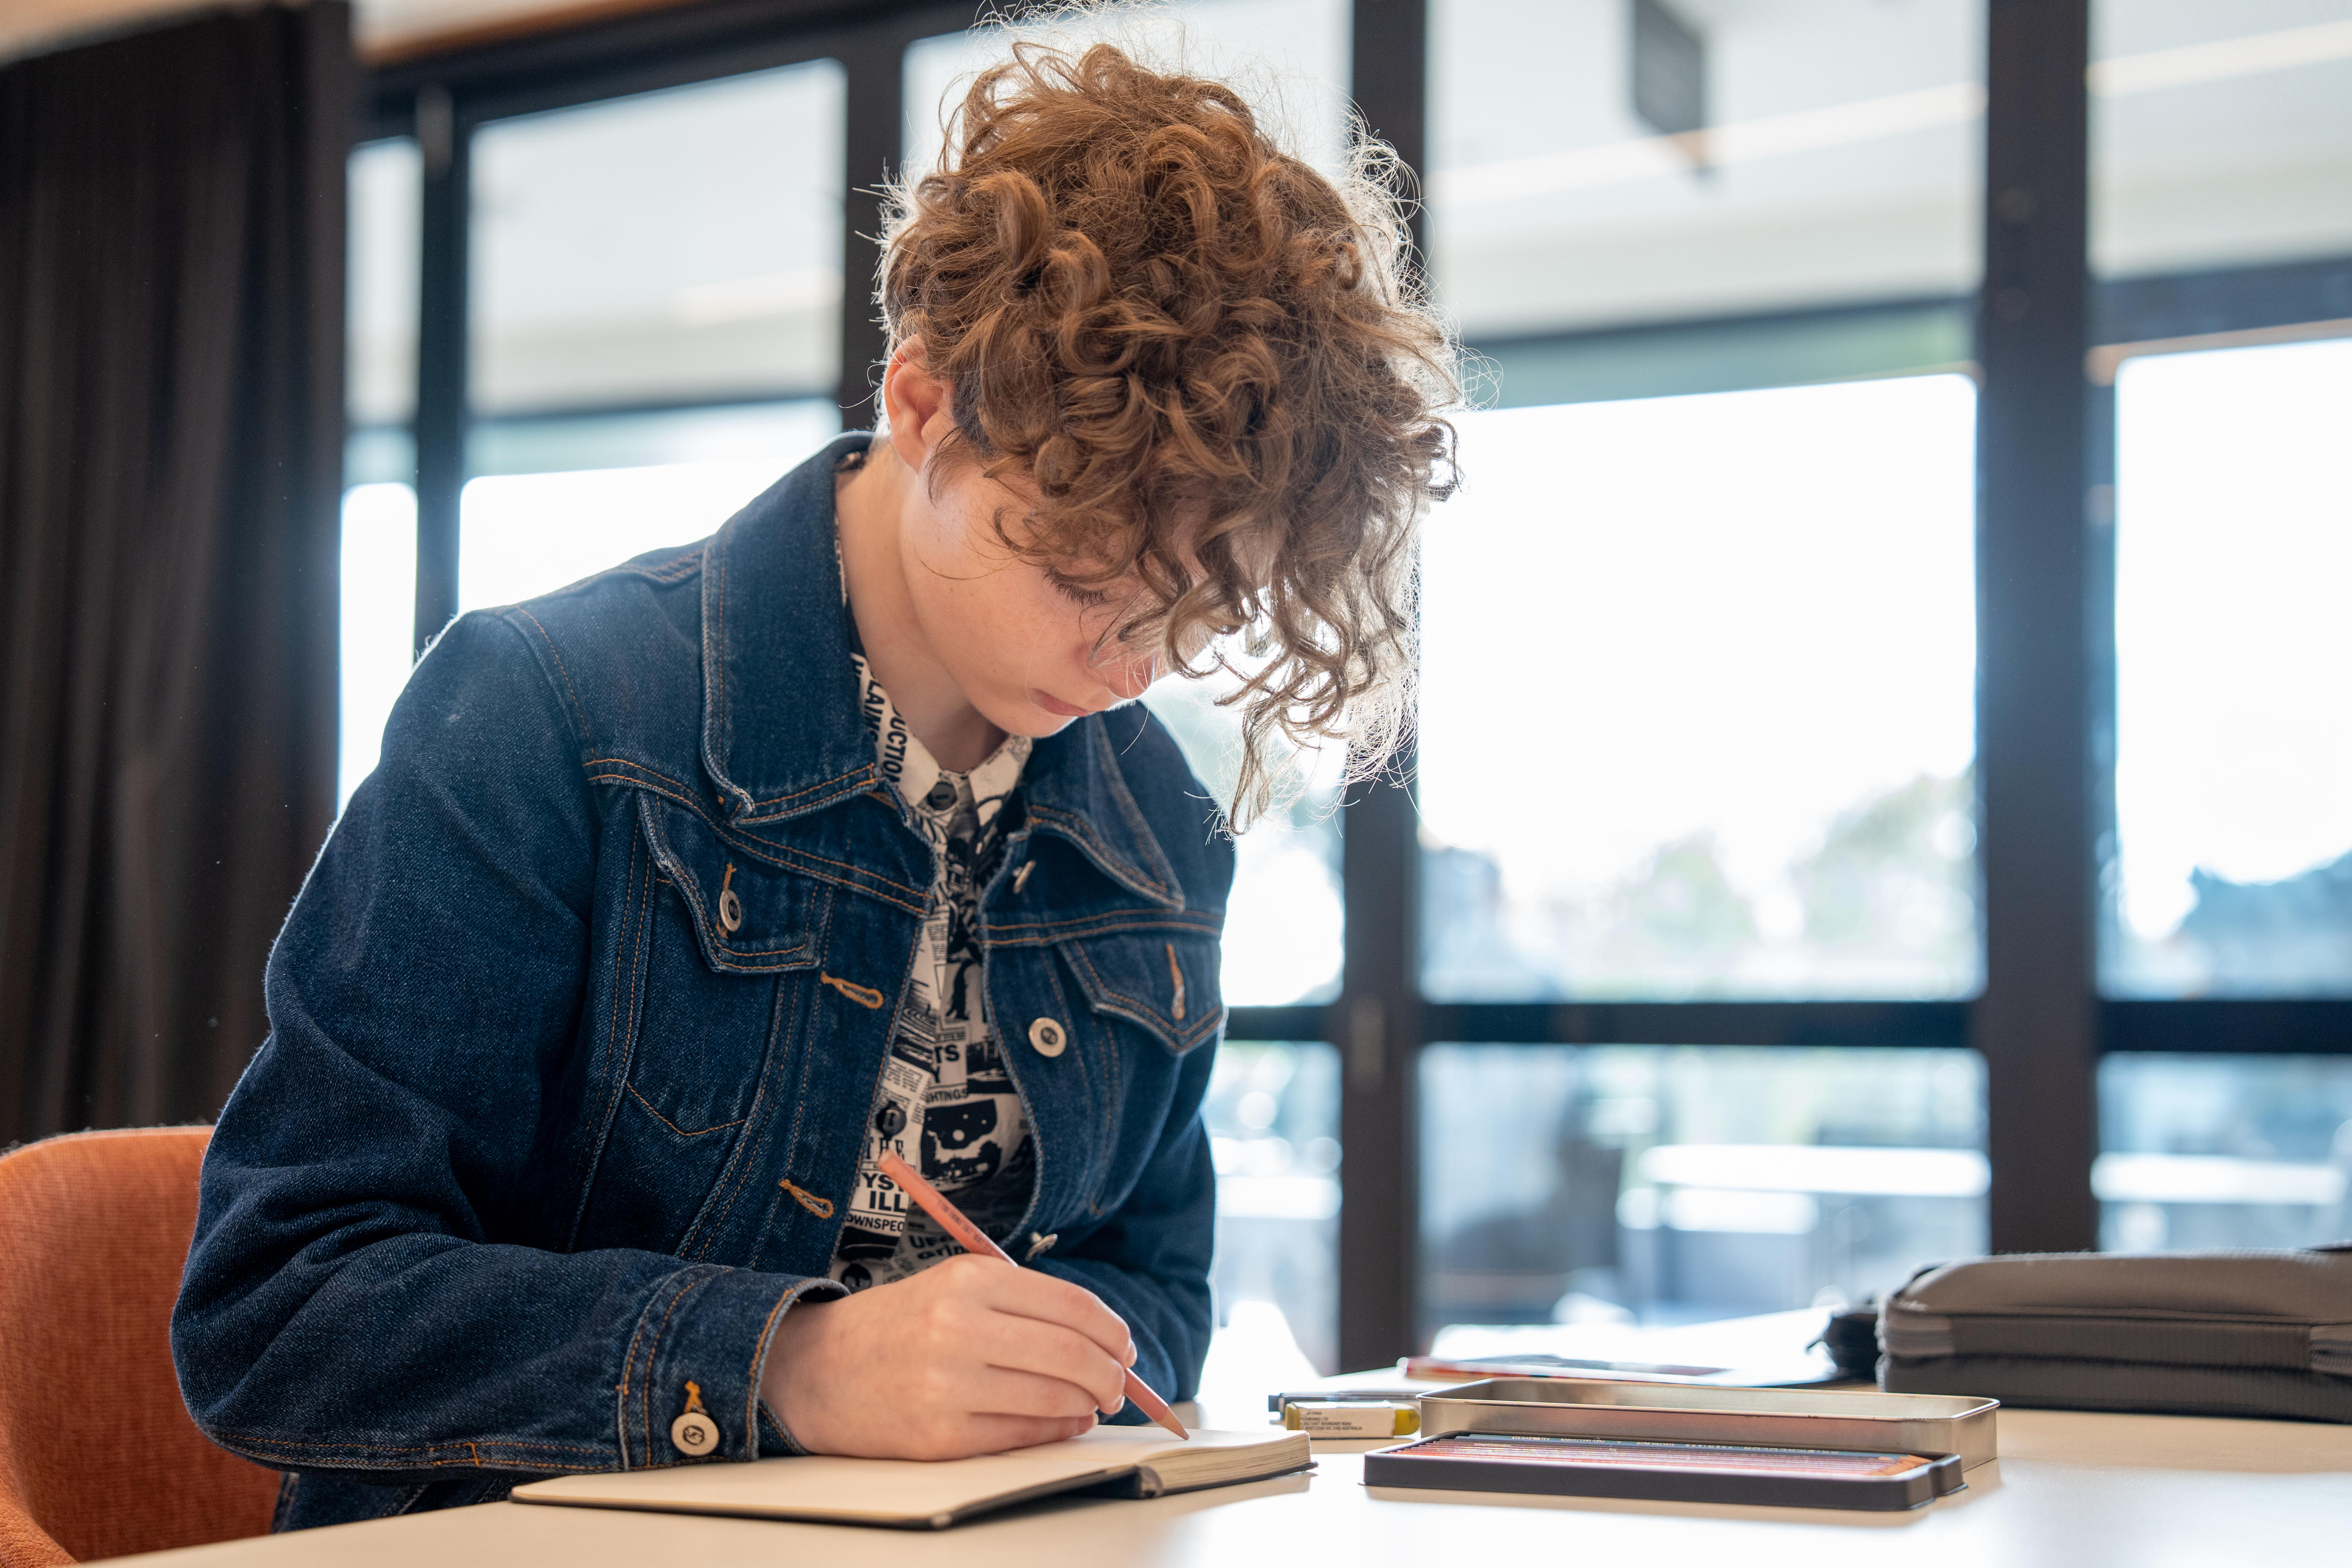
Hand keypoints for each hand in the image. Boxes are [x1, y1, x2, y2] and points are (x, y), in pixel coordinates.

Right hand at [761, 1254, 1135, 1459]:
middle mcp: (958, 1328)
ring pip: (1054, 1398)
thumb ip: (1022, 1305)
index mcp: (968, 1280)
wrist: (816, 1369)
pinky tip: (1063, 1421)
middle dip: (1111, 1374)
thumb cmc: (897, 1325)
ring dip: (1087, 1403)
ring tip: (1091, 1401)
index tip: (1124, 1346)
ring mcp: (948, 1386)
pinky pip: (1022, 1436)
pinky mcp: (939, 1437)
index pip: (1071, 1306)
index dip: (1112, 1331)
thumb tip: (1101, 1342)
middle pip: (1072, 1353)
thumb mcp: (954, 1287)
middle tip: (1119, 1383)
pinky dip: (1056, 1431)